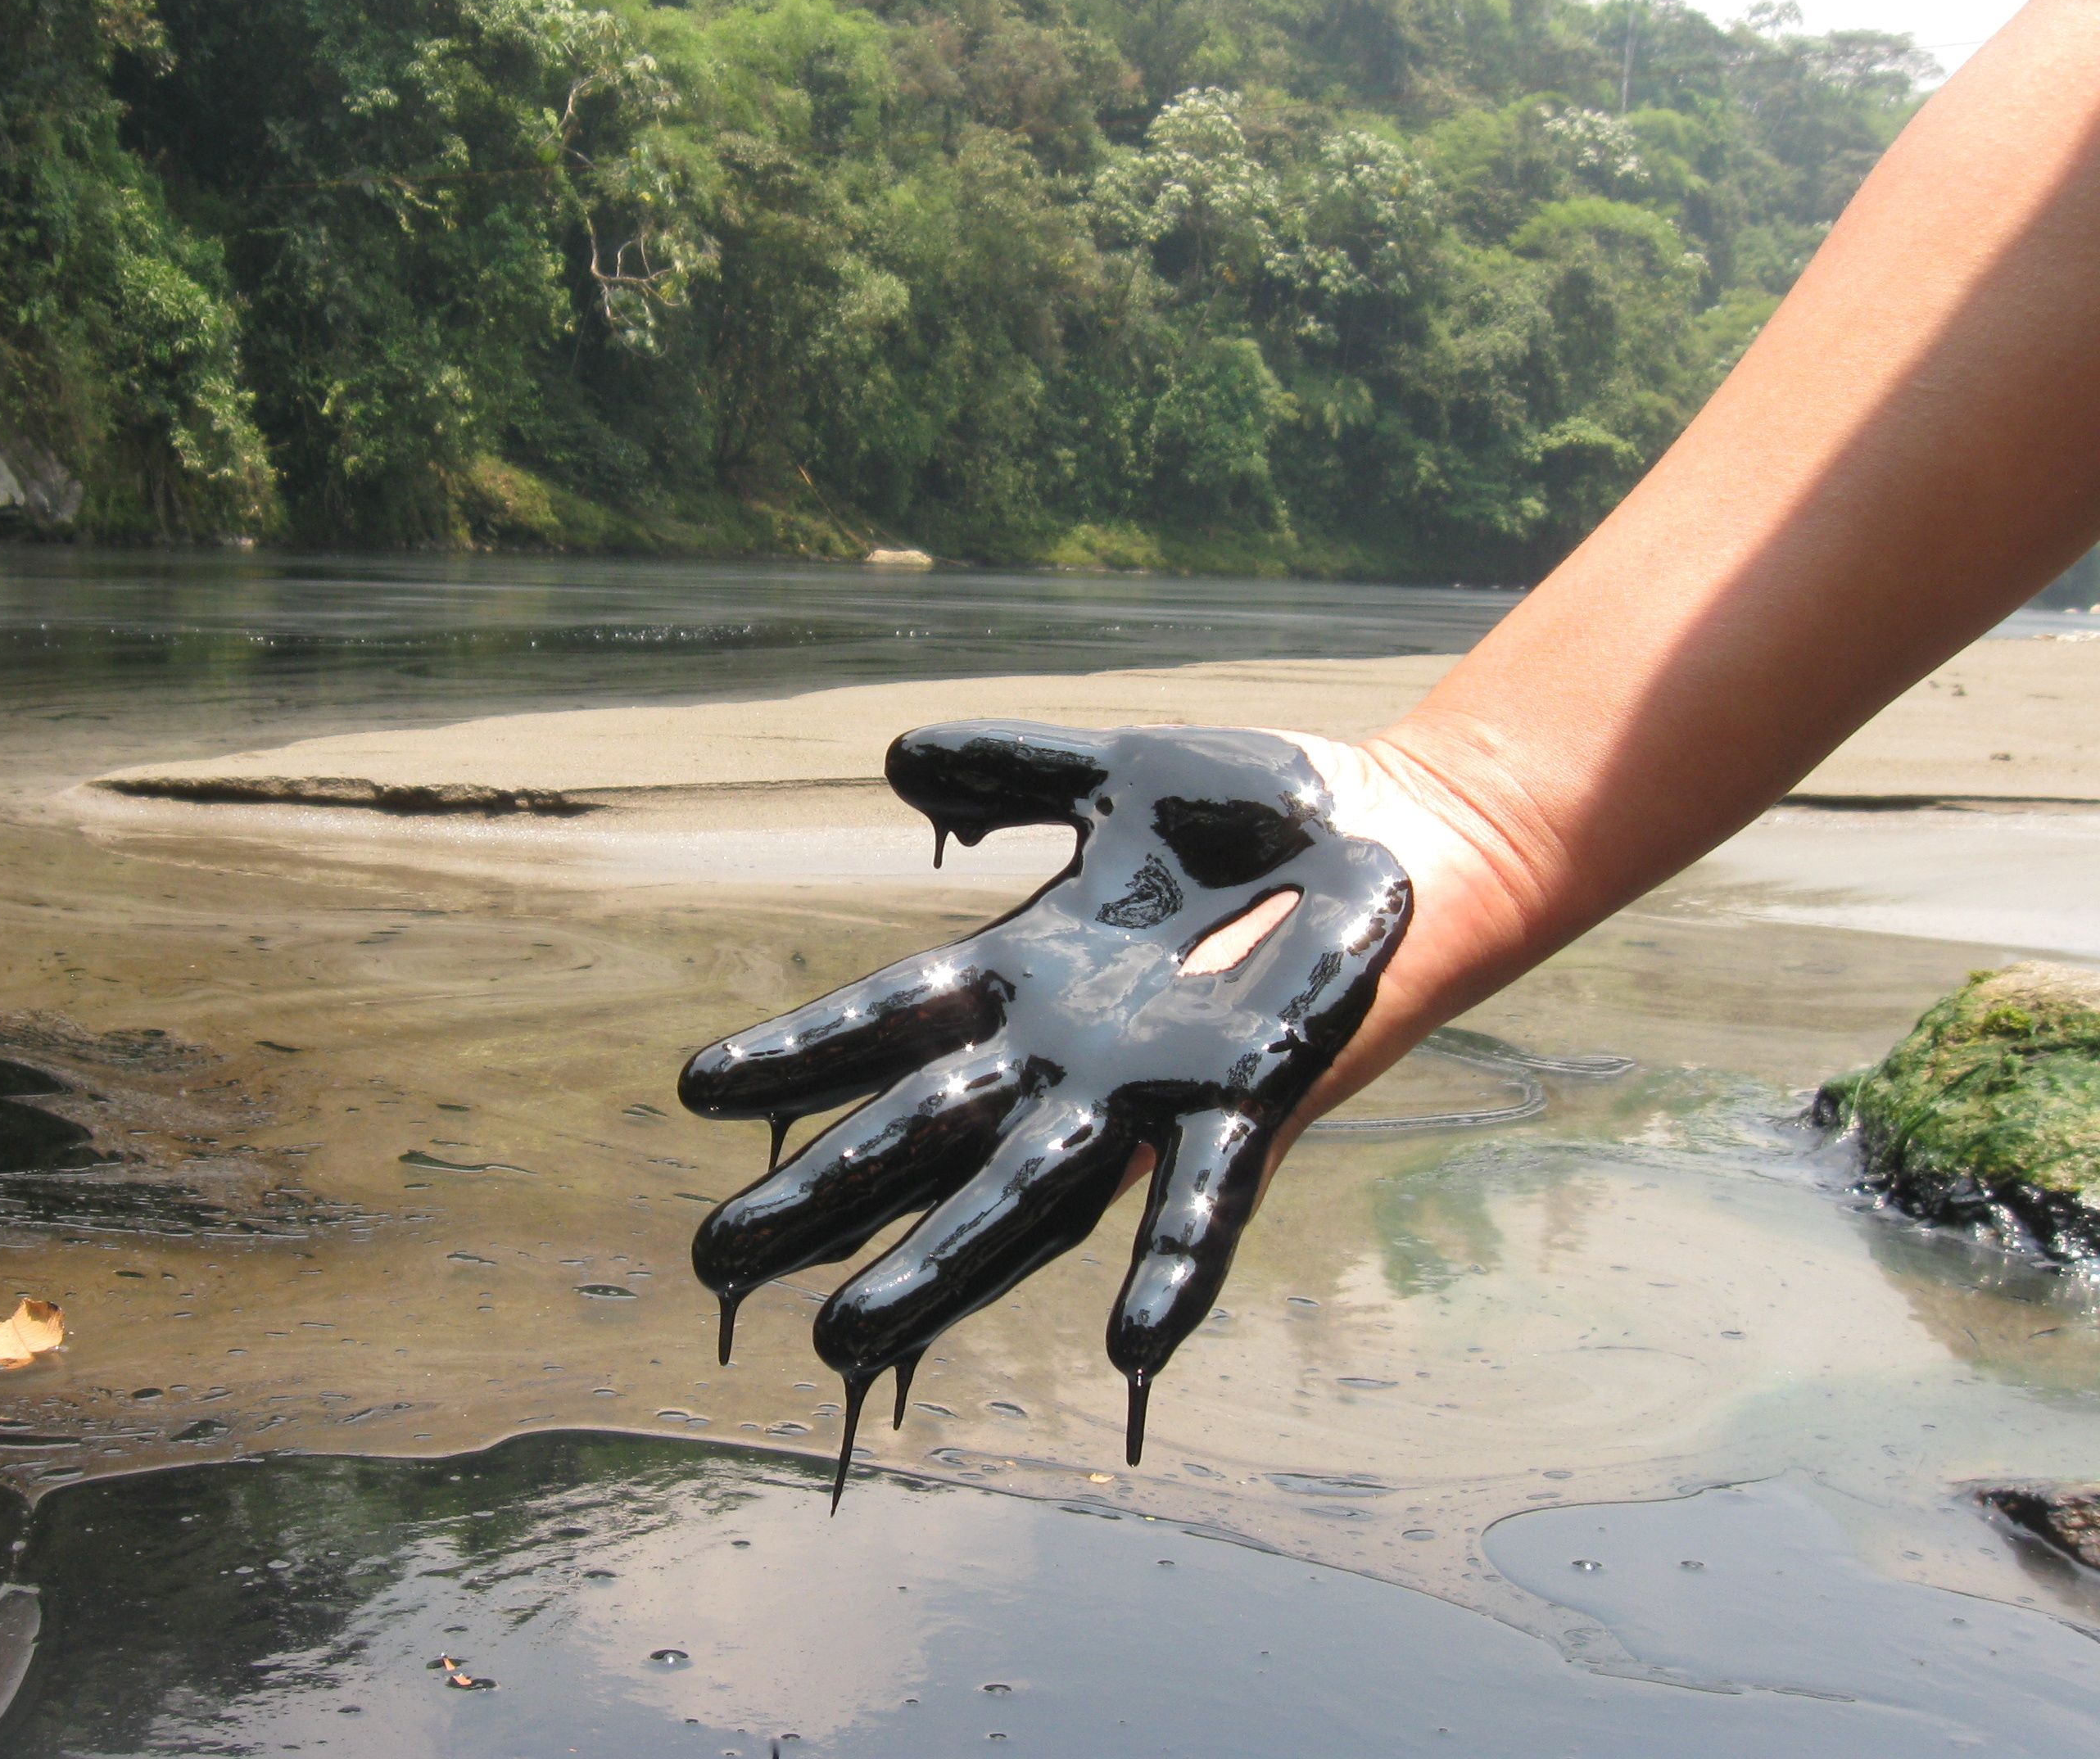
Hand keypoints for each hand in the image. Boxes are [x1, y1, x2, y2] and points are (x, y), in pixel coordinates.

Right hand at [679, 719, 1446, 1499]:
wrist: (1411, 834)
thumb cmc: (1262, 809)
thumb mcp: (1113, 772)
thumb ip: (1008, 768)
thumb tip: (895, 759)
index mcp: (1030, 974)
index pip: (886, 1022)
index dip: (797, 1057)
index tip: (696, 1091)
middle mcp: (1070, 1053)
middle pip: (921, 1136)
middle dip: (823, 1199)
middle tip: (719, 1261)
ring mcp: (1154, 1092)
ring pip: (1024, 1200)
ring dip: (939, 1273)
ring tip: (848, 1341)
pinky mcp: (1254, 1107)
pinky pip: (1206, 1208)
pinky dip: (1171, 1274)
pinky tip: (1130, 1347)